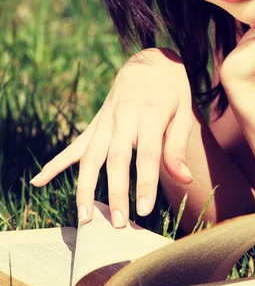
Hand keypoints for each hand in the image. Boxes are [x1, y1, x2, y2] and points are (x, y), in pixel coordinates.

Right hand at [30, 48, 193, 226]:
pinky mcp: (96, 123)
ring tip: (85, 218)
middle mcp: (124, 117)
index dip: (145, 182)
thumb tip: (185, 179)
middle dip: (115, 192)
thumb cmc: (171, 90)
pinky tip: (39, 181)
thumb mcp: (183, 111)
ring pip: (91, 156)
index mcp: (150, 113)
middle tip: (117, 223)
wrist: (149, 62)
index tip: (144, 210)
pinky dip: (56, 163)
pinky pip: (75, 145)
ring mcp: (106, 120)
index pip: (146, 153)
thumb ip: (178, 146)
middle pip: (116, 159)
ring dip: (86, 187)